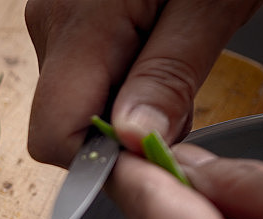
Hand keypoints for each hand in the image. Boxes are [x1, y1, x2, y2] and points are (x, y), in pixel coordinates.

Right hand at [24, 0, 262, 166]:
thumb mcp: (213, 2)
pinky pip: (78, 68)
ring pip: (71, 96)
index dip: (100, 160)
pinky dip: (115, 75)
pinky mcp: (60, 11)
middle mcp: (50, 23)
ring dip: (121, 101)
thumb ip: (169, 75)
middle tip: (180, 97)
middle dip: (118, 130)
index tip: (151, 155)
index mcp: (82, 23)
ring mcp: (51, 15)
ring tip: (172, 55)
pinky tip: (151, 42)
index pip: (54, 134)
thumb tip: (132, 141)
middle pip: (62, 119)